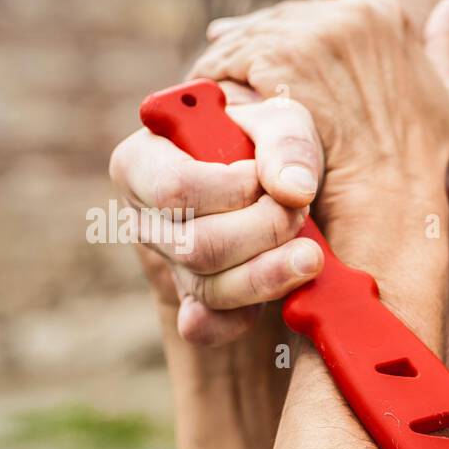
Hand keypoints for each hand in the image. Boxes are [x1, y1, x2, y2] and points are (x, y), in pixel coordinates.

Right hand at [109, 83, 326, 345]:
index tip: (264, 177)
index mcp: (139, 165)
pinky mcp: (193, 300)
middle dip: (263, 233)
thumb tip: (294, 190)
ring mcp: (166, 266)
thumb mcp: (276, 121)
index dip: (232, 189)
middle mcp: (143, 220)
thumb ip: (286, 146)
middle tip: (299, 212)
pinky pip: (207, 327)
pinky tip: (281, 291)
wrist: (266, 175)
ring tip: (309, 252)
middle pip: (196, 246)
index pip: (175, 188)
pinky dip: (246, 317)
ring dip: (270, 272)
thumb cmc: (261, 142)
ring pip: (209, 289)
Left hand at [190, 0, 448, 265]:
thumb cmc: (422, 162)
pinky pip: (229, 61)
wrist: (390, 200)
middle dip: (254, 29)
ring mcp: (311, 39)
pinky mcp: (277, 67)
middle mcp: (347, 17)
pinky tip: (205, 92)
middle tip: (222, 41)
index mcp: (384, 15)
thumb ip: (448, 47)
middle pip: (282, 12)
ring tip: (210, 73)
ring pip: (251, 34)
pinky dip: (214, 76)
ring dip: (228, 53)